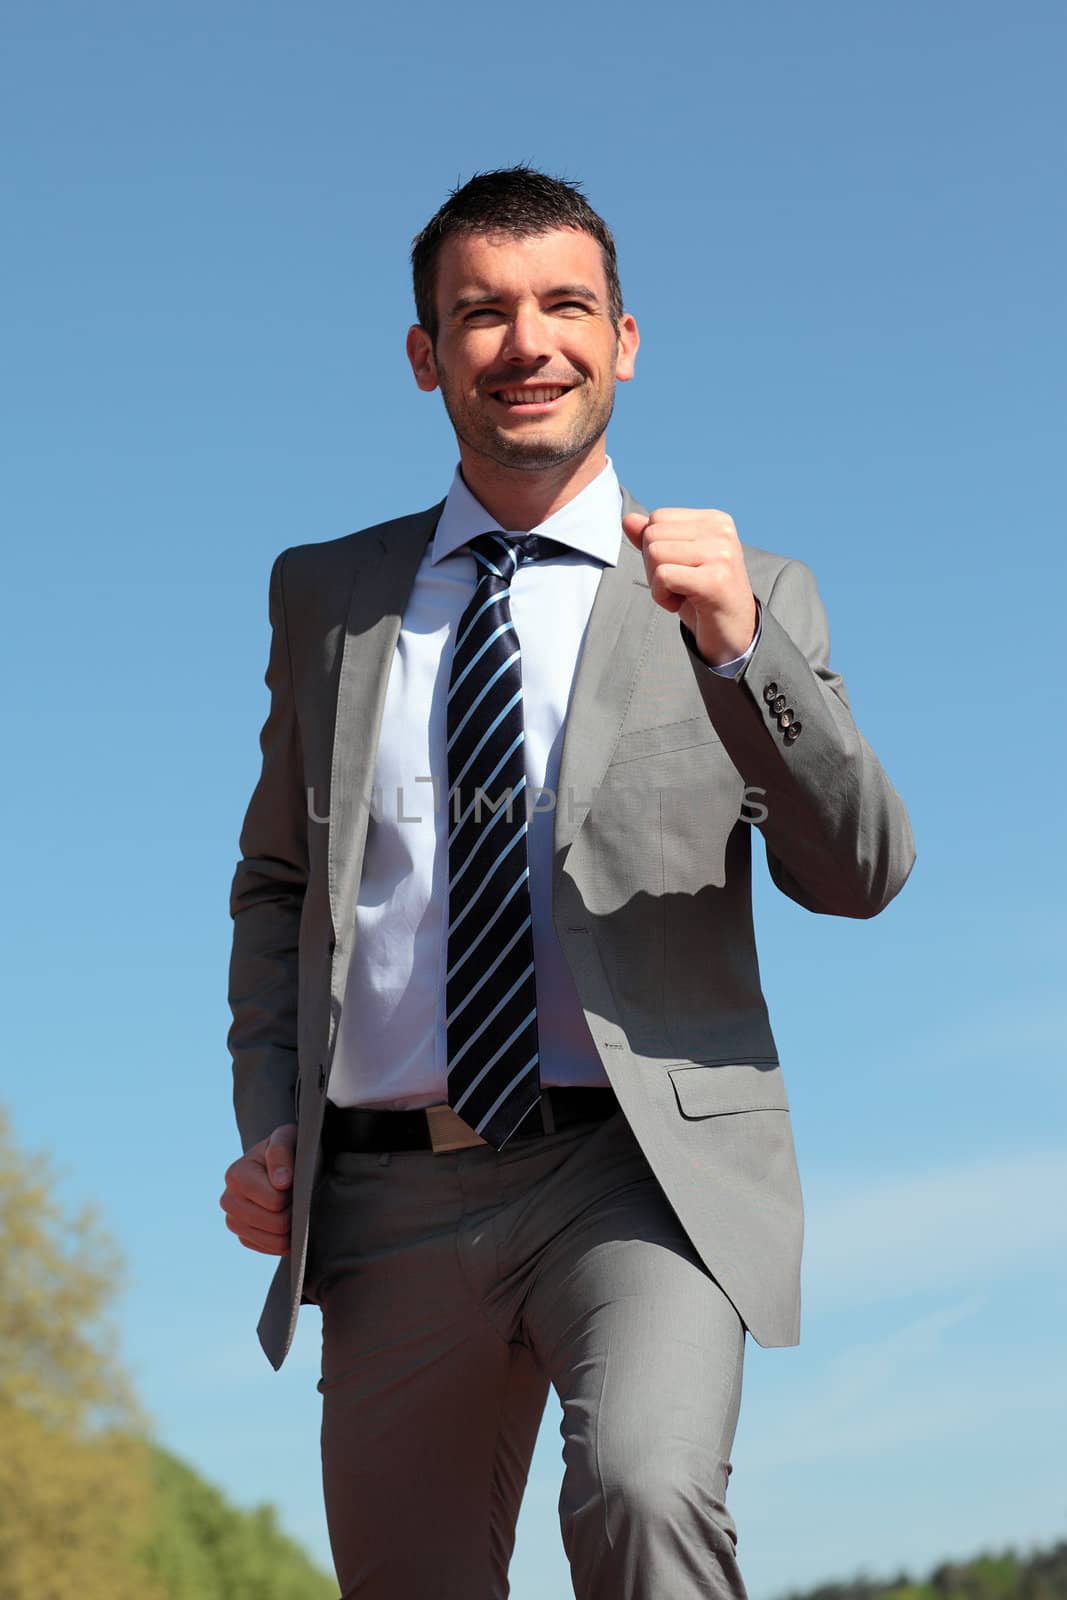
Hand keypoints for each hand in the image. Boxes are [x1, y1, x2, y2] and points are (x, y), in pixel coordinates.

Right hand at [219, 1123, 296, 1255]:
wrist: (287, 1167)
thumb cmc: (289, 1150)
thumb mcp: (288, 1138)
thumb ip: (282, 1152)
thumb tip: (281, 1182)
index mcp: (235, 1174)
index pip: (275, 1201)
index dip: (293, 1194)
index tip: (294, 1181)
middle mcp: (228, 1200)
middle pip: (275, 1224)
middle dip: (293, 1212)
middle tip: (296, 1196)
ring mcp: (234, 1222)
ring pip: (274, 1240)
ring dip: (291, 1227)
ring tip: (292, 1207)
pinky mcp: (244, 1237)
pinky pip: (270, 1249)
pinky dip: (284, 1239)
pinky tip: (286, 1221)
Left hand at [622, 508, 756, 666]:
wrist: (733, 632)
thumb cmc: (703, 597)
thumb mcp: (676, 562)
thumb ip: (655, 539)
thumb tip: (628, 519)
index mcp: (714, 520)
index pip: (658, 518)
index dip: (654, 548)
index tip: (678, 569)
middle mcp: (721, 531)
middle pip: (653, 534)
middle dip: (652, 566)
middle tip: (676, 585)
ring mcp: (721, 554)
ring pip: (655, 553)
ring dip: (657, 583)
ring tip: (680, 594)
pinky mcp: (715, 580)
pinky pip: (663, 576)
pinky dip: (661, 597)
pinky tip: (679, 603)